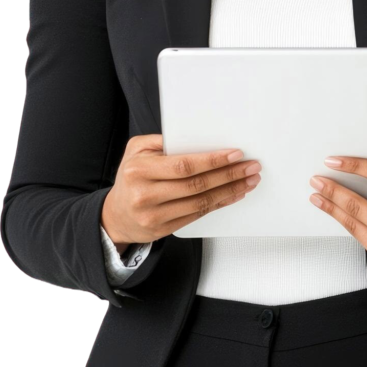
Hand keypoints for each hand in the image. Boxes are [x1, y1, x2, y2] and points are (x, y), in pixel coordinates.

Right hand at [101, 136, 262, 247]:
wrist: (115, 215)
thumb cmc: (131, 177)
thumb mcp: (136, 150)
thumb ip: (162, 141)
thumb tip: (197, 137)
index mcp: (139, 170)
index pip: (184, 165)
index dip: (213, 160)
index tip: (235, 154)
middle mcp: (146, 194)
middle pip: (196, 185)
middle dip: (229, 174)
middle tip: (251, 167)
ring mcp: (155, 215)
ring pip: (201, 202)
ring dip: (230, 190)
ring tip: (249, 180)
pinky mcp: (164, 229)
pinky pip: (198, 215)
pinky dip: (219, 203)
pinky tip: (233, 194)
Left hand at [309, 157, 366, 272]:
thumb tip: (361, 167)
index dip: (352, 165)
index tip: (333, 161)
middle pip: (361, 197)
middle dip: (334, 187)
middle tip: (317, 179)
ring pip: (354, 215)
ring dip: (331, 203)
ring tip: (317, 193)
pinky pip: (356, 232)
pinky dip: (340, 219)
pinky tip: (330, 210)